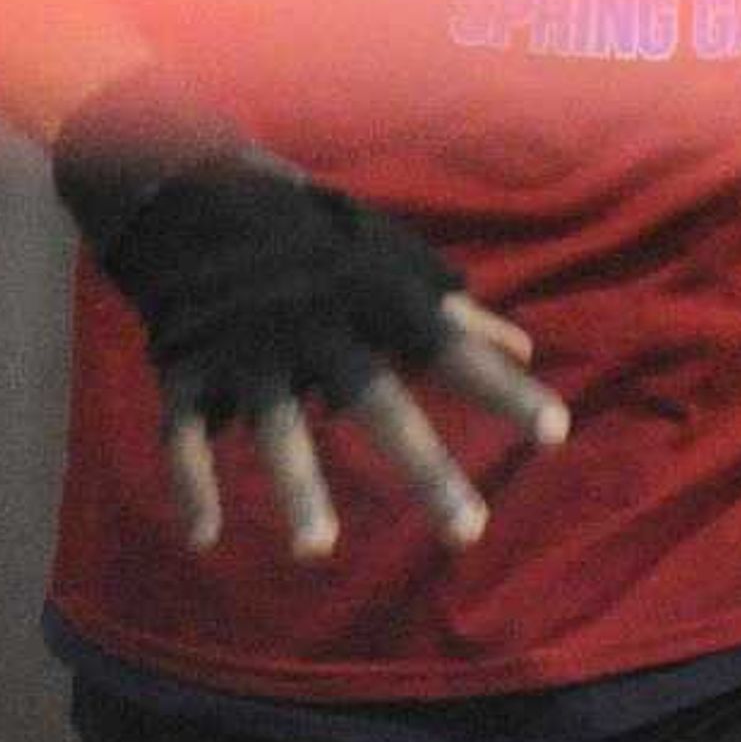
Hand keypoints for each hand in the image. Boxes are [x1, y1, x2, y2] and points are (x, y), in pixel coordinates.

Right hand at [53, 67, 567, 559]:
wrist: (191, 190)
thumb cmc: (314, 235)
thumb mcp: (386, 260)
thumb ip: (453, 311)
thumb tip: (524, 351)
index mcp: (374, 298)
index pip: (453, 350)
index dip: (503, 391)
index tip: (557, 432)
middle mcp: (318, 326)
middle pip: (376, 402)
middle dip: (423, 467)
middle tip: (470, 533)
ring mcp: (248, 349)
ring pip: (275, 425)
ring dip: (297, 488)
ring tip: (319, 551)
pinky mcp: (186, 365)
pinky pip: (183, 432)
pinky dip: (190, 483)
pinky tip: (204, 538)